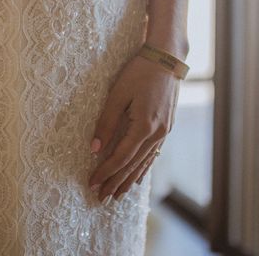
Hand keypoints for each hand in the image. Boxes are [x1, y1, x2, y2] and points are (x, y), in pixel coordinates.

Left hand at [88, 53, 179, 201]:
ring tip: (117, 195)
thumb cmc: (138, 72)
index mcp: (144, 127)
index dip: (105, 172)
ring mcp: (164, 131)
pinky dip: (143, 167)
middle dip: (116, 182)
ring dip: (129, 179)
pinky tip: (137, 177)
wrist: (166, 58)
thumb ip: (106, 122)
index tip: (91, 183)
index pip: (121, 158)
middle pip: (133, 165)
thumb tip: (94, 149)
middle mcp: (157, 133)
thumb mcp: (117, 95)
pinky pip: (153, 154)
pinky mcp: (166, 127)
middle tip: (101, 199)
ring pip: (144, 162)